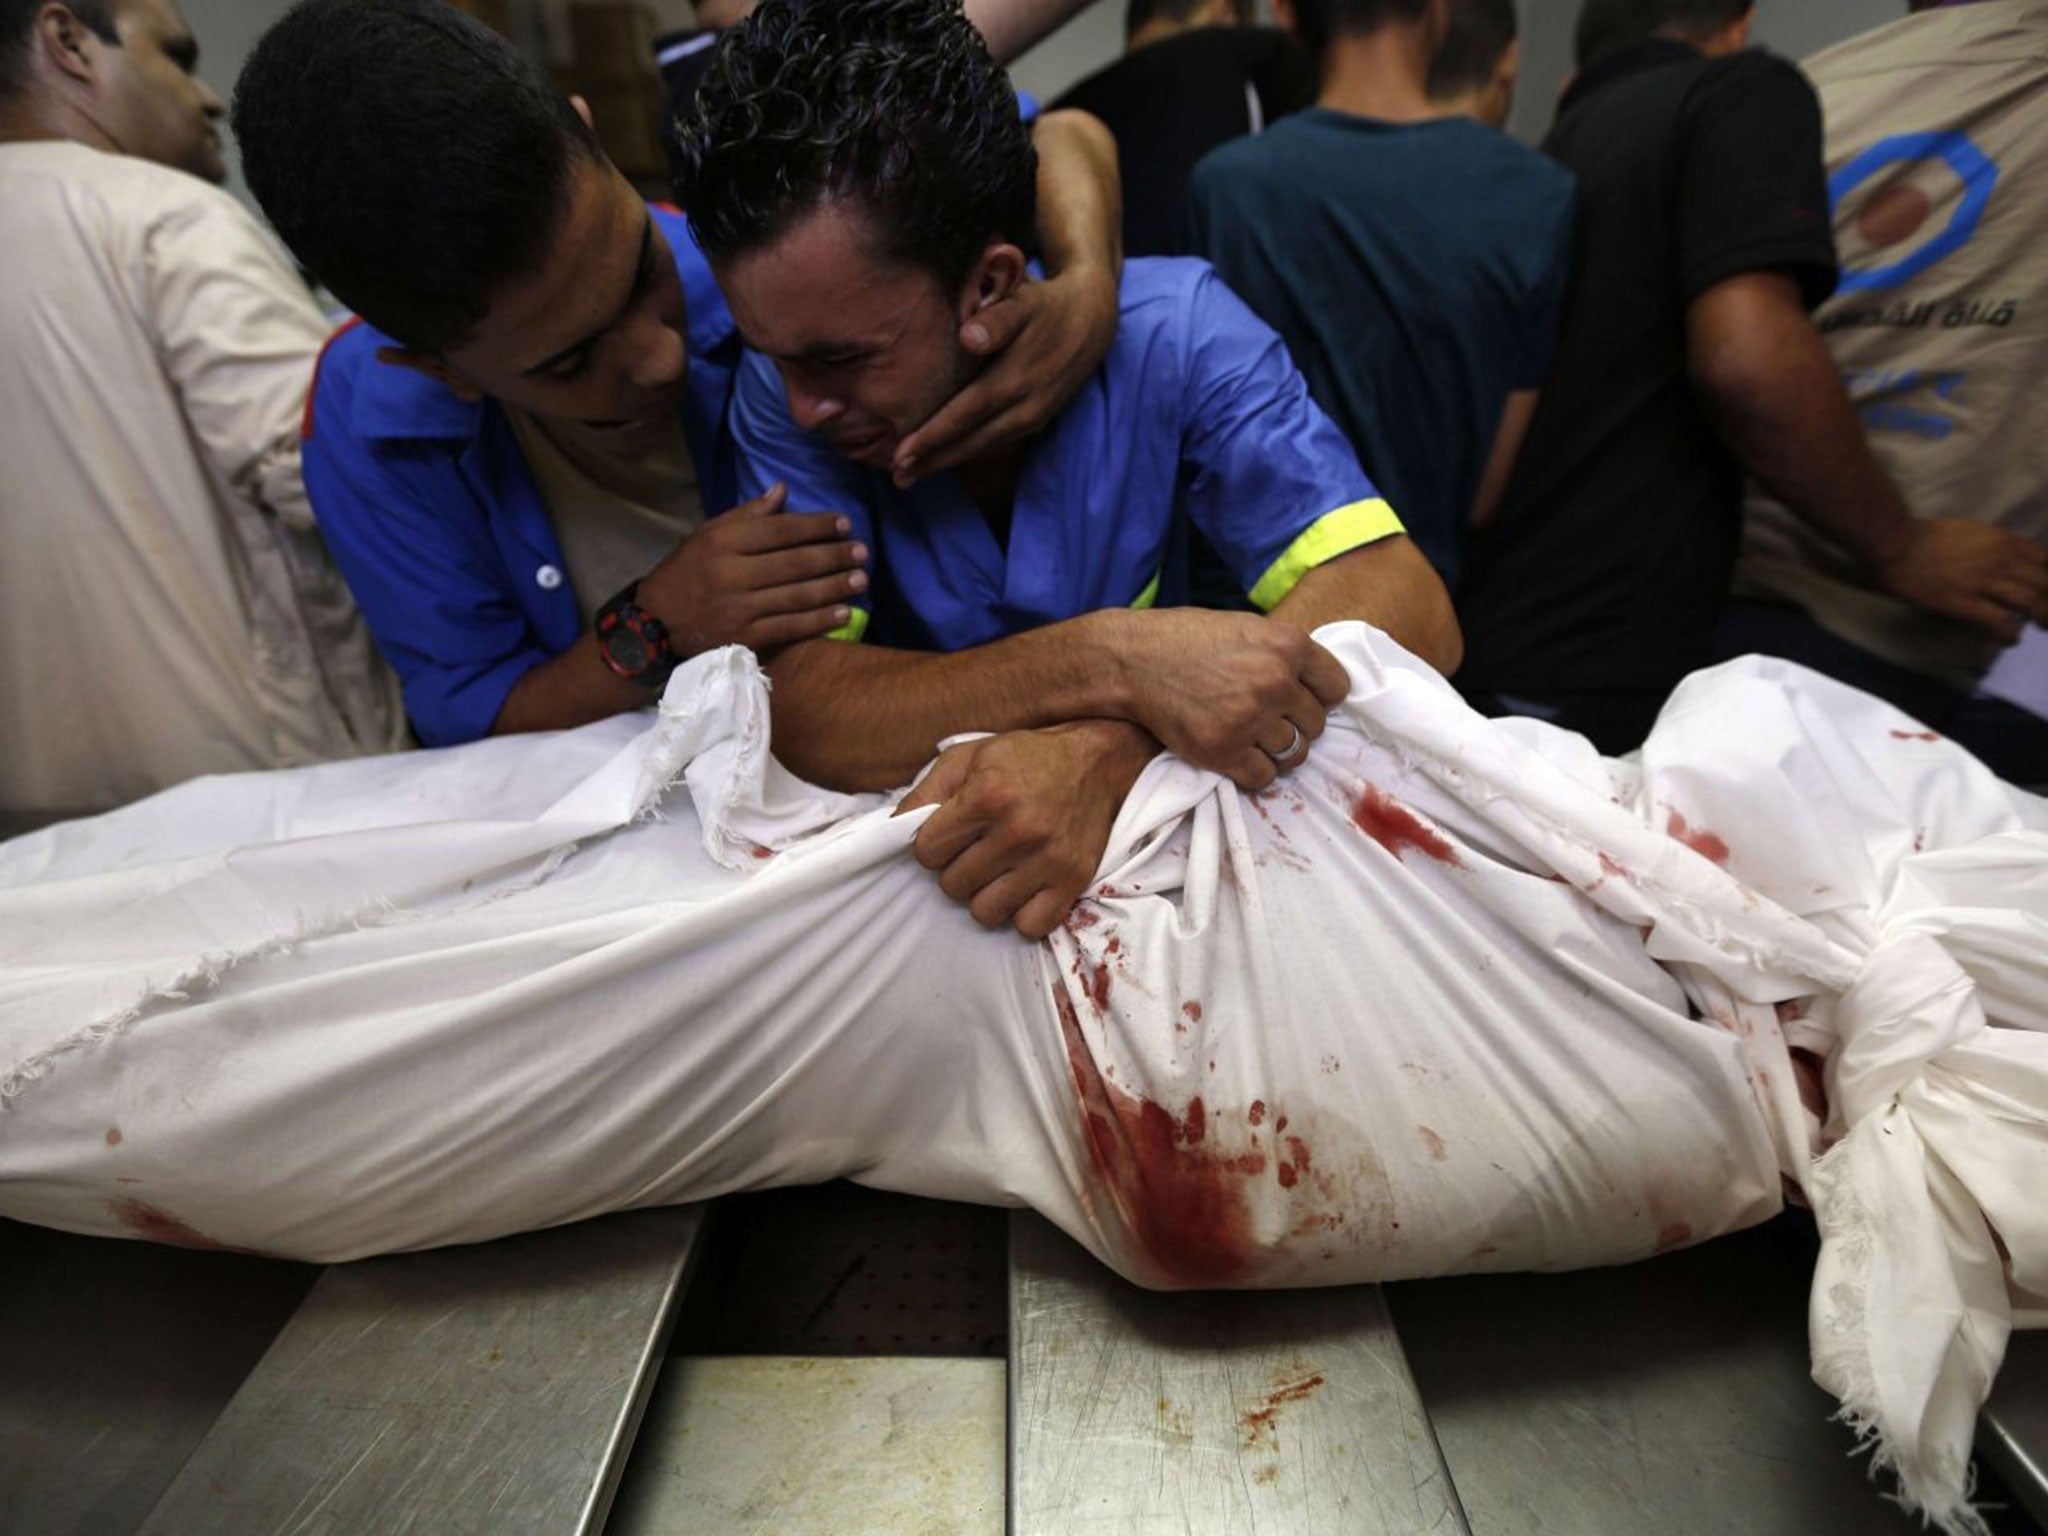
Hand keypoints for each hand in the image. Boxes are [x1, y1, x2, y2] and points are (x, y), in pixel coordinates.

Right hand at [638, 482, 867, 657]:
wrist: (654, 623)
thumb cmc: (687, 572)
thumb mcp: (708, 534)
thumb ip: (747, 514)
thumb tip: (782, 490)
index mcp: (723, 541)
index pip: (780, 530)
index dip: (816, 526)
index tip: (844, 522)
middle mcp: (731, 573)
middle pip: (794, 562)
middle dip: (833, 556)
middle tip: (862, 551)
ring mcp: (738, 608)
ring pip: (797, 595)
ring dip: (834, 587)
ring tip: (861, 579)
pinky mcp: (744, 638)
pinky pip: (790, 627)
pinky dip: (820, 620)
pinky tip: (844, 612)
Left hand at [888, 264, 1118, 486]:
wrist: (1091, 321)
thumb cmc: (1044, 306)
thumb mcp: (1024, 300)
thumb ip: (997, 319)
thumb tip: (970, 338)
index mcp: (1014, 380)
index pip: (964, 414)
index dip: (932, 436)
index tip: (899, 454)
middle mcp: (1024, 408)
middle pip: (971, 441)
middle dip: (932, 460)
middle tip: (897, 478)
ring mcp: (1032, 419)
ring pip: (983, 446)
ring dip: (947, 462)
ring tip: (911, 474)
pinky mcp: (1037, 421)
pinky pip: (995, 441)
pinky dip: (967, 451)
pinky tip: (944, 456)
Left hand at [896, 720, 1156, 938]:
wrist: (1098, 760)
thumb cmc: (1025, 757)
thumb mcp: (969, 756)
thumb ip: (926, 793)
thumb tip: (894, 831)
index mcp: (987, 796)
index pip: (927, 852)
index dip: (932, 845)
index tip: (950, 834)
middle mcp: (1018, 831)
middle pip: (952, 886)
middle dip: (957, 869)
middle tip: (977, 849)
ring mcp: (1048, 860)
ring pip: (985, 912)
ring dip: (984, 895)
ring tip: (998, 870)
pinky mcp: (1072, 881)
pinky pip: (1028, 927)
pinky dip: (1020, 915)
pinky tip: (1022, 889)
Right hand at [1104, 609, 1349, 790]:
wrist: (1133, 660)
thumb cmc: (1188, 640)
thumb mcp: (1247, 629)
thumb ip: (1284, 654)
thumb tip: (1317, 687)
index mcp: (1288, 644)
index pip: (1337, 688)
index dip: (1319, 696)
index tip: (1298, 700)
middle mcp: (1275, 681)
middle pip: (1316, 725)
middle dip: (1294, 726)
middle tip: (1265, 719)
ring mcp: (1250, 718)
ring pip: (1294, 755)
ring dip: (1275, 751)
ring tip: (1249, 737)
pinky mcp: (1224, 750)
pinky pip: (1263, 777)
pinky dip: (1252, 772)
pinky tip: (1235, 754)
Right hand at [1871, 520, 2047, 644]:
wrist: (1895, 546)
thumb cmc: (1927, 537)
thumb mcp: (1973, 531)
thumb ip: (1996, 546)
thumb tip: (2010, 563)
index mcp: (2003, 540)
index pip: (2047, 559)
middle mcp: (2001, 560)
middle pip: (2045, 583)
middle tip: (2047, 614)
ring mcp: (1983, 582)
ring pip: (2031, 603)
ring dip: (2042, 618)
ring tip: (2041, 627)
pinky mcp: (1965, 603)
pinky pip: (2000, 621)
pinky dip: (2010, 634)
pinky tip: (2008, 639)